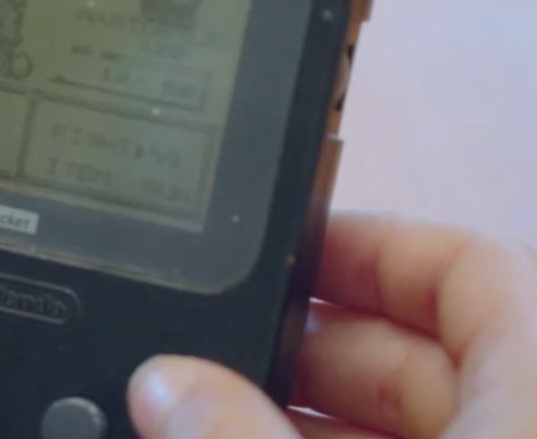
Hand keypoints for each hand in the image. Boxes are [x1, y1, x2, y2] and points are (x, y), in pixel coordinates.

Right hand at [127, 214, 536, 437]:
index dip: (369, 246)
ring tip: (211, 424)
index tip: (281, 250)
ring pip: (412, 429)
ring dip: (304, 420)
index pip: (470, 268)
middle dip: (307, 347)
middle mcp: (533, 428)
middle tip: (213, 356)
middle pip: (423, 352)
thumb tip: (166, 386)